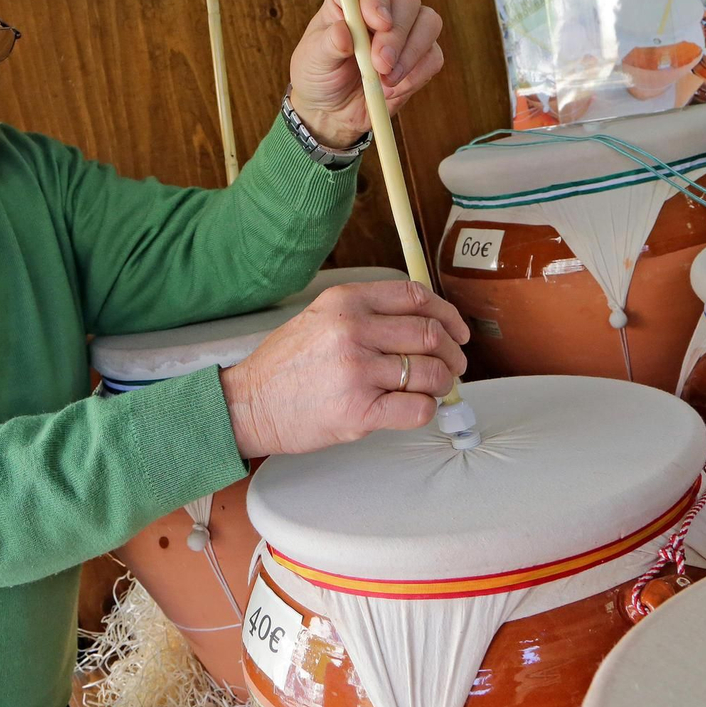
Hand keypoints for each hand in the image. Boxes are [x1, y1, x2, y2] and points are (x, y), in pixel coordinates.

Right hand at [219, 281, 469, 457]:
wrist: (248, 403)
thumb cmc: (284, 366)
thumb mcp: (321, 317)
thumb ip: (367, 314)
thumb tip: (424, 326)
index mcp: (346, 301)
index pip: (416, 296)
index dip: (447, 314)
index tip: (456, 331)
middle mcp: (353, 330)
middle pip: (430, 334)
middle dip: (452, 354)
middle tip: (453, 367)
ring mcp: (357, 371)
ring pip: (431, 373)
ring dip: (442, 385)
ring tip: (432, 391)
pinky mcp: (359, 410)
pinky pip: (417, 409)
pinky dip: (426, 410)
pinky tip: (414, 409)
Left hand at [288, 0, 444, 148]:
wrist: (333, 110)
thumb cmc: (319, 75)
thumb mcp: (314, 59)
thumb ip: (329, 43)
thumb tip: (344, 32)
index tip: (378, 22)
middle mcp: (383, 6)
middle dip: (396, 34)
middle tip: (380, 63)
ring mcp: (406, 29)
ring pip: (428, 23)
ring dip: (410, 54)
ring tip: (385, 80)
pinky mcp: (421, 55)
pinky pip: (433, 56)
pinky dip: (415, 75)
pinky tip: (392, 89)